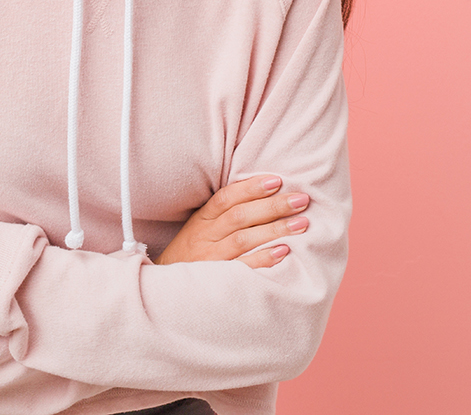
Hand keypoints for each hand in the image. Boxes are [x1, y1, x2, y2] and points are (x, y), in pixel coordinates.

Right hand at [154, 175, 309, 268]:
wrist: (168, 290)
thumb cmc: (192, 254)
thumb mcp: (200, 229)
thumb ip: (224, 213)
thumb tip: (263, 194)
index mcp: (202, 220)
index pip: (226, 198)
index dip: (251, 188)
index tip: (277, 181)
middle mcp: (205, 237)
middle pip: (240, 216)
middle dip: (273, 206)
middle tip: (301, 200)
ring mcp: (211, 259)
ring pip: (244, 239)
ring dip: (274, 230)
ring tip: (302, 223)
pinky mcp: (218, 280)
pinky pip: (242, 267)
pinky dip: (263, 259)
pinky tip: (284, 252)